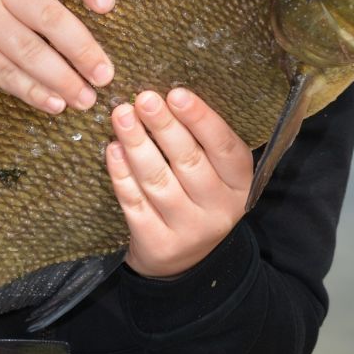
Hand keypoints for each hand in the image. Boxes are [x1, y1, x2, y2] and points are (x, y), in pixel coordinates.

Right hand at [0, 0, 114, 112]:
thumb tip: (106, 32)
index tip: (108, 7)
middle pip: (48, 15)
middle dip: (82, 50)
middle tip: (105, 75)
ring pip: (28, 50)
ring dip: (61, 79)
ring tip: (85, 98)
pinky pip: (5, 72)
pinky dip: (33, 91)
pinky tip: (55, 103)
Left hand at [106, 89, 253, 277]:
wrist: (184, 261)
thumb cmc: (198, 198)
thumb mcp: (216, 174)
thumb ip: (202, 142)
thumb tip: (168, 97)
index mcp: (240, 184)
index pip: (225, 147)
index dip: (201, 119)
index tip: (176, 93)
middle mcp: (220, 209)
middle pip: (189, 161)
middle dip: (164, 126)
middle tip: (143, 99)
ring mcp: (189, 230)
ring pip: (158, 181)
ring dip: (137, 145)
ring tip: (121, 116)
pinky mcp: (159, 243)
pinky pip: (136, 203)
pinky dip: (122, 175)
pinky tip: (113, 150)